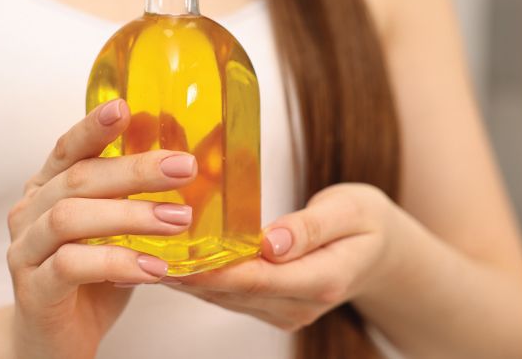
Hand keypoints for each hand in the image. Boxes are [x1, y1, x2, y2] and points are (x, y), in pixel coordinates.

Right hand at [6, 99, 196, 358]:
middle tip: (184, 168)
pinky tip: (155, 268)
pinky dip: (117, 263)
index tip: (124, 106)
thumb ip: (135, 200)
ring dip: (130, 215)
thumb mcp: (116, 232)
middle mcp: (29, 213)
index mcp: (47, 189)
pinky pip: (71, 267)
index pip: (68, 149)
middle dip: (134, 170)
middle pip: (78, 179)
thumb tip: (192, 163)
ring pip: (70, 218)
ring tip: (178, 219)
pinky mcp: (34, 290)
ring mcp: (25, 251)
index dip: (93, 126)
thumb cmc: (90, 277)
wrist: (52, 339)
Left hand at [167, 183, 400, 330]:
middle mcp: (299, 305)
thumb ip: (311, 227)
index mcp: (322, 280)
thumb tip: (273, 243)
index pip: (257, 278)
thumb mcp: (349, 210)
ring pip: (226, 298)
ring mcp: (285, 312)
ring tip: (145, 253)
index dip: (213, 268)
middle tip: (142, 250)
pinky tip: (174, 261)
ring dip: (187, 279)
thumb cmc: (365, 221)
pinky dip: (202, 279)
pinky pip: (230, 296)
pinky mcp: (272, 307)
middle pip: (233, 292)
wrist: (379, 251)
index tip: (175, 254)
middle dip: (187, 273)